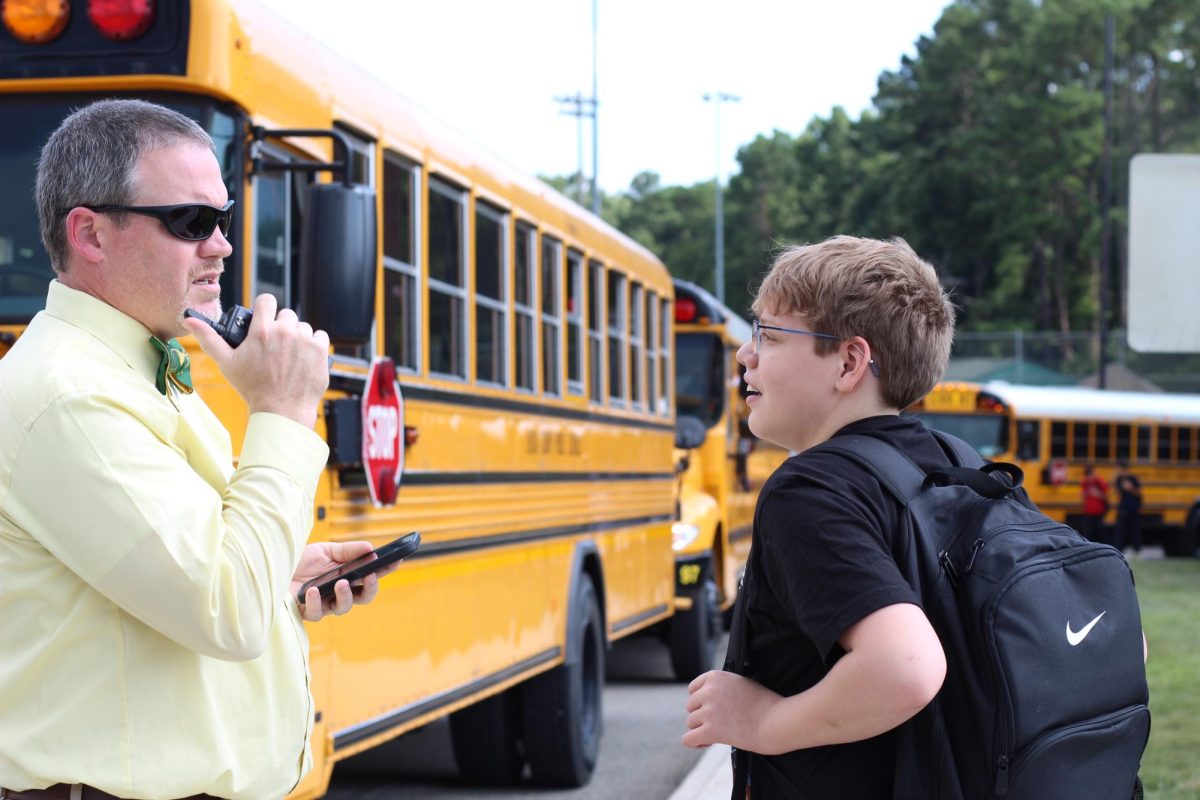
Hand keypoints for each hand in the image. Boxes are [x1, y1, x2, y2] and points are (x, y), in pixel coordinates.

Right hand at [184, 294, 328, 427]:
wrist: (281, 411)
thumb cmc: (252, 388)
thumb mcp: (226, 363)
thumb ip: (209, 339)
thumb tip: (190, 321)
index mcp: (262, 331)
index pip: (267, 300)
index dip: (265, 309)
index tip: (265, 320)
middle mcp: (285, 332)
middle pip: (286, 314)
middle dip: (281, 327)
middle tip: (275, 346)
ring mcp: (305, 340)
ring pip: (303, 327)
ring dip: (298, 337)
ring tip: (289, 356)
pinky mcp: (320, 350)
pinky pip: (320, 336)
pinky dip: (314, 345)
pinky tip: (304, 358)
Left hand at [291, 541, 400, 621]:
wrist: (273, 567)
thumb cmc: (299, 561)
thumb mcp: (325, 550)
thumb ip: (348, 551)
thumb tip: (370, 548)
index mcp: (346, 575)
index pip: (371, 574)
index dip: (385, 569)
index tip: (396, 560)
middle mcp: (338, 591)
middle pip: (363, 597)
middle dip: (370, 588)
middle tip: (369, 577)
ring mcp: (324, 603)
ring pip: (343, 608)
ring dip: (345, 595)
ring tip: (340, 583)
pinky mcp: (307, 611)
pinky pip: (316, 613)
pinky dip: (316, 602)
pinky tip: (313, 590)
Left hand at [683, 670, 779, 751]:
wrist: (777, 721)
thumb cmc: (764, 704)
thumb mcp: (740, 683)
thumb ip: (722, 687)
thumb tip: (706, 699)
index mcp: (715, 677)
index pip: (693, 689)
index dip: (702, 701)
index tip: (715, 709)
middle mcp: (708, 691)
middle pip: (691, 706)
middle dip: (702, 715)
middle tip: (721, 723)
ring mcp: (709, 711)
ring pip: (690, 723)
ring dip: (702, 729)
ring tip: (721, 732)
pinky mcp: (711, 730)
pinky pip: (688, 739)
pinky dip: (696, 742)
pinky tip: (708, 742)